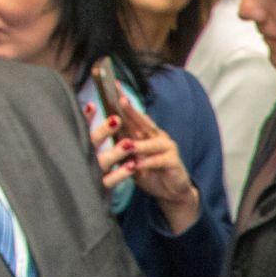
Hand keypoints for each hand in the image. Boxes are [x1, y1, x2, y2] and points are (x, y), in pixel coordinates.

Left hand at [86, 95, 200, 233]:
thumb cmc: (149, 172)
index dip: (122, 101)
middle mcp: (157, 135)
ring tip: (127, 141)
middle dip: (131, 110)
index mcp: (145, 132)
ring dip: (139, 142)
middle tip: (120, 100)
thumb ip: (121, 144)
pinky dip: (147, 163)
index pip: (131, 114)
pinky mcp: (173, 162)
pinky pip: (158, 161)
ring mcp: (167, 147)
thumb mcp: (131, 157)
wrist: (171, 191)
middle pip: (142, 121)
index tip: (111, 85)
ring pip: (151, 142)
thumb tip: (101, 130)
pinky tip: (137, 164)